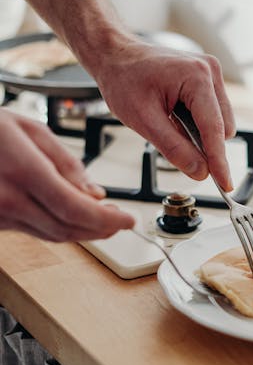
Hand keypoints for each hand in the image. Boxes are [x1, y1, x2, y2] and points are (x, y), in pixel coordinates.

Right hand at [0, 110, 134, 240]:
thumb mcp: (29, 128)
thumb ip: (66, 162)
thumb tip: (95, 193)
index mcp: (23, 172)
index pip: (76, 209)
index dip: (108, 220)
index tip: (128, 220)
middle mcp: (10, 199)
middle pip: (69, 228)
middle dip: (102, 229)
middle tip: (120, 221)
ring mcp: (0, 215)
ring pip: (53, 235)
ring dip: (83, 232)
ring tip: (103, 220)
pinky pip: (35, 231)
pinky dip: (59, 227)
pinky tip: (72, 217)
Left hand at [91, 38, 235, 191]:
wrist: (116, 55)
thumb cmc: (124, 79)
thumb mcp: (143, 120)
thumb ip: (174, 148)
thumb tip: (199, 171)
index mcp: (196, 77)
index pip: (214, 129)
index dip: (219, 161)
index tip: (224, 184)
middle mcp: (209, 71)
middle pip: (222, 128)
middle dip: (205, 145)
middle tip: (174, 144)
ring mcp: (211, 74)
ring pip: (220, 122)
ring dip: (200, 134)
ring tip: (169, 122)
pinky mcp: (208, 80)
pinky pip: (213, 113)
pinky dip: (197, 124)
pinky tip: (175, 116)